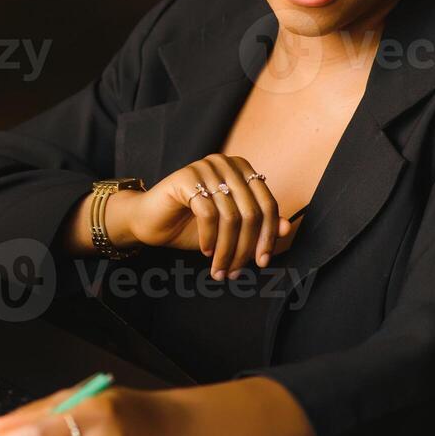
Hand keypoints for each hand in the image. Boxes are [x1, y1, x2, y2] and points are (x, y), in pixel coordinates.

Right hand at [111, 155, 290, 279]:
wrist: (149, 222)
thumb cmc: (191, 225)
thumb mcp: (230, 229)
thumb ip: (258, 225)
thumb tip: (285, 228)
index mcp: (242, 170)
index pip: (268, 204)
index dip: (267, 236)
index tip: (262, 262)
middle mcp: (227, 163)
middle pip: (251, 212)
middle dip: (245, 248)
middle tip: (236, 272)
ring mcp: (206, 167)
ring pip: (231, 217)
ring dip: (227, 250)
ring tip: (220, 270)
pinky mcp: (186, 177)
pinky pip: (208, 213)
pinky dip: (210, 238)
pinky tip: (205, 251)